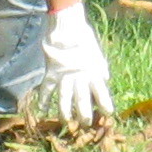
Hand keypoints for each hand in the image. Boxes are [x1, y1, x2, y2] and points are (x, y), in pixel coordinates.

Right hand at [38, 3, 113, 123]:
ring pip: (64, 99)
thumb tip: (105, 78)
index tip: (108, 114)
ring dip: (65, 112)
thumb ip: (100, 67)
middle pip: (82, 100)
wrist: (66, 27)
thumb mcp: (96, 52)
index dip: (105, 104)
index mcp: (93, 72)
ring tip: (66, 122)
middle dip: (84, 114)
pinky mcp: (51, 72)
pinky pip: (47, 89)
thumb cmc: (83, 37)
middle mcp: (79, 77)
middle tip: (86, 124)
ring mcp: (64, 76)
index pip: (101, 92)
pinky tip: (43, 109)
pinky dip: (44, 99)